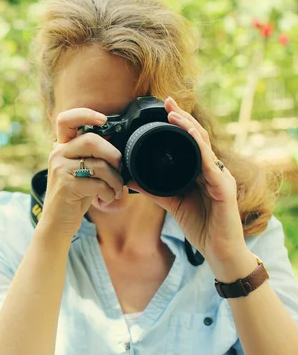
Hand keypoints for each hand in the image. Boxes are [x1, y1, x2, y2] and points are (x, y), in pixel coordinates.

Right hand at [40, 108, 123, 237]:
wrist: (57, 222)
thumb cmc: (74, 195)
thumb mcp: (81, 171)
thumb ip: (92, 155)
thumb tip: (117, 142)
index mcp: (61, 147)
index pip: (66, 119)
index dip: (86, 114)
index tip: (103, 120)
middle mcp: (57, 154)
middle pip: (92, 140)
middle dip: (113, 155)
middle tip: (118, 169)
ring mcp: (60, 169)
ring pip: (99, 164)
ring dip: (115, 180)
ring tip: (114, 190)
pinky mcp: (66, 185)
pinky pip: (98, 183)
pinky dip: (108, 193)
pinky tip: (105, 199)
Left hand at [128, 97, 247, 264]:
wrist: (220, 253)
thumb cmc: (201, 227)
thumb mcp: (171, 203)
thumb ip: (152, 189)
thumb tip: (129, 177)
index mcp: (200, 171)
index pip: (190, 141)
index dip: (178, 123)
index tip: (163, 108)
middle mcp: (213, 170)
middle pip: (198, 137)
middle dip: (182, 117)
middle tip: (167, 101)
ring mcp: (221, 177)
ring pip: (205, 146)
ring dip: (189, 128)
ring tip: (175, 114)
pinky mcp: (224, 189)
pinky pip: (210, 165)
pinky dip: (200, 149)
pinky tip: (191, 137)